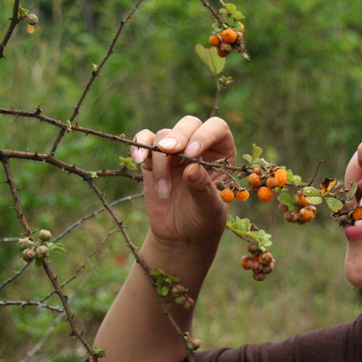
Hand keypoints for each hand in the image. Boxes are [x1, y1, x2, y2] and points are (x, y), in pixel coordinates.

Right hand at [130, 116, 235, 250]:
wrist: (181, 237)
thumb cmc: (203, 221)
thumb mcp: (210, 210)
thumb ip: (203, 190)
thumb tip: (193, 168)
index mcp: (222, 154)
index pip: (217, 128)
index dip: (204, 135)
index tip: (192, 153)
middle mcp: (199, 147)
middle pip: (189, 125)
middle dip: (178, 137)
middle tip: (169, 151)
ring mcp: (175, 153)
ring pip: (164, 135)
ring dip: (160, 159)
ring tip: (164, 189)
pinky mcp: (153, 160)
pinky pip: (144, 141)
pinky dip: (139, 146)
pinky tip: (139, 160)